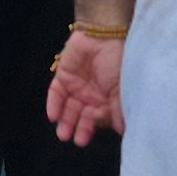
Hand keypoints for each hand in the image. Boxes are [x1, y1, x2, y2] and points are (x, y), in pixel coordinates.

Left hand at [47, 31, 125, 146]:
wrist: (102, 34)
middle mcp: (92, 94)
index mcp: (107, 97)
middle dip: (79, 128)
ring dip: (66, 121)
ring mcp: (77, 86)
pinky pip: (56, 94)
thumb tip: (123, 131)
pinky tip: (53, 116)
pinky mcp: (63, 77)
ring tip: (63, 134)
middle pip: (83, 115)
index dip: (94, 126)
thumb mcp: (120, 87)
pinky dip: (54, 105)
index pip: (98, 117)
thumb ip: (118, 109)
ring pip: (69, 108)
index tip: (91, 137)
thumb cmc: (117, 61)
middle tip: (76, 140)